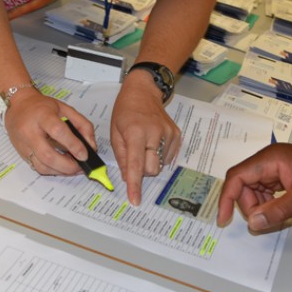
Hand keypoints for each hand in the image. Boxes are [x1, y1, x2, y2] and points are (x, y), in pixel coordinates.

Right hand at [4, 89, 96, 175]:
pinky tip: (62, 166)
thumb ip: (83, 125)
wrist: (18, 106)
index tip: (84, 154)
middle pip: (48, 155)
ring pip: (42, 166)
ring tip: (74, 168)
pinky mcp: (22, 154)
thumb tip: (91, 146)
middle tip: (81, 166)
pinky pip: (38, 168)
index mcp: (42, 116)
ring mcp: (24, 145)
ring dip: (61, 171)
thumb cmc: (42, 107)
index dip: (73, 145)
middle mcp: (30, 131)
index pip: (58, 131)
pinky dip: (53, 171)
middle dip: (68, 166)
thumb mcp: (66, 109)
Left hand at [110, 72, 180, 204]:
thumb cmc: (125, 111)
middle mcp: (155, 134)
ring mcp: (168, 134)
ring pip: (160, 165)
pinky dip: (159, 155)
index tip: (135, 200)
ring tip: (144, 145)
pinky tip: (153, 142)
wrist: (143, 92)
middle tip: (134, 157)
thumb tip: (127, 177)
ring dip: (150, 161)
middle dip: (142, 171)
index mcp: (136, 133)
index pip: (135, 165)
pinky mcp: (176, 135)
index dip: (134, 184)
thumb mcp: (115, 132)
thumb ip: (121, 156)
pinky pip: (168, 157)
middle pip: (152, 169)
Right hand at [217, 144, 291, 231]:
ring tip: (279, 214)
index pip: (237, 176)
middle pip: (243, 186)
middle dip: (250, 206)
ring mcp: (271, 167)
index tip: (224, 220)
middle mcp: (266, 160)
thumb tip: (252, 223)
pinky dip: (267, 203)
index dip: (227, 198)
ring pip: (251, 190)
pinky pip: (262, 191)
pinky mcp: (276, 175)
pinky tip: (281, 209)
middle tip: (267, 219)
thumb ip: (278, 210)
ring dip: (260, 206)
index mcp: (269, 159)